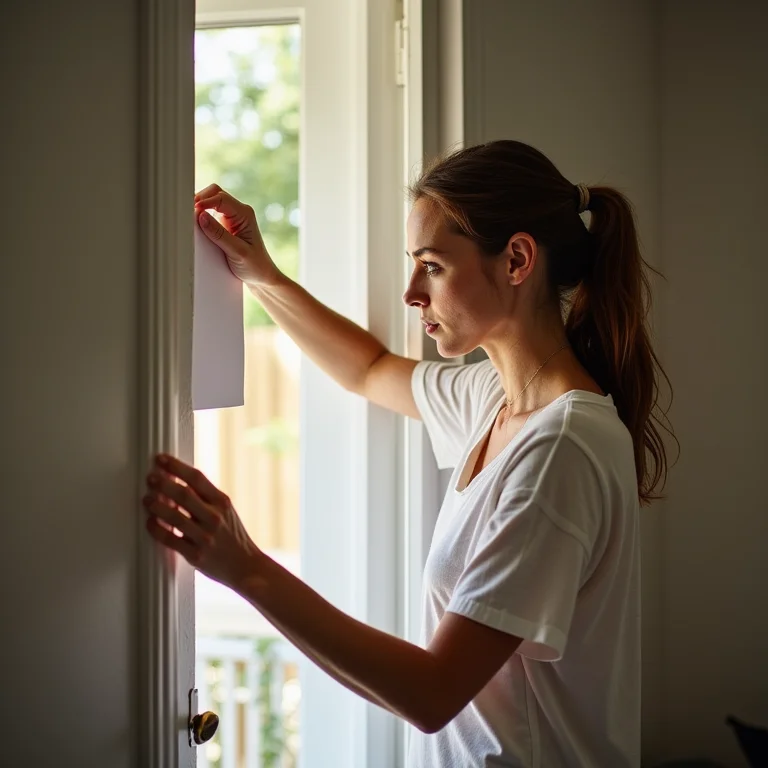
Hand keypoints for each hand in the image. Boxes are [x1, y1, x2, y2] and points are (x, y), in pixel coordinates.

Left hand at [142, 454, 261, 589]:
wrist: (245, 565)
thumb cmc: (232, 535)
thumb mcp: (225, 510)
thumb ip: (204, 496)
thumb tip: (176, 481)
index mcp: (222, 502)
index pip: (196, 478)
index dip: (176, 466)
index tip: (160, 459)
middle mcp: (214, 518)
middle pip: (184, 495)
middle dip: (163, 483)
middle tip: (150, 477)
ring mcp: (205, 537)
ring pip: (174, 517)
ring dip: (156, 506)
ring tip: (146, 499)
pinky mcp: (195, 555)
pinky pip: (170, 540)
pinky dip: (156, 530)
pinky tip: (150, 522)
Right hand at [194, 184, 281, 287]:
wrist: (262, 275)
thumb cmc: (255, 265)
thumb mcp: (237, 251)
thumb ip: (219, 234)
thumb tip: (201, 216)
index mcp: (245, 214)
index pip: (221, 198)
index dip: (205, 201)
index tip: (193, 210)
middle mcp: (238, 212)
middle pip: (215, 192)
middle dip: (200, 198)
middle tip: (187, 211)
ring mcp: (231, 217)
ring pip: (211, 200)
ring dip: (200, 205)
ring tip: (189, 216)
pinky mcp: (224, 224)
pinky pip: (210, 212)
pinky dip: (201, 214)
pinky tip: (195, 222)